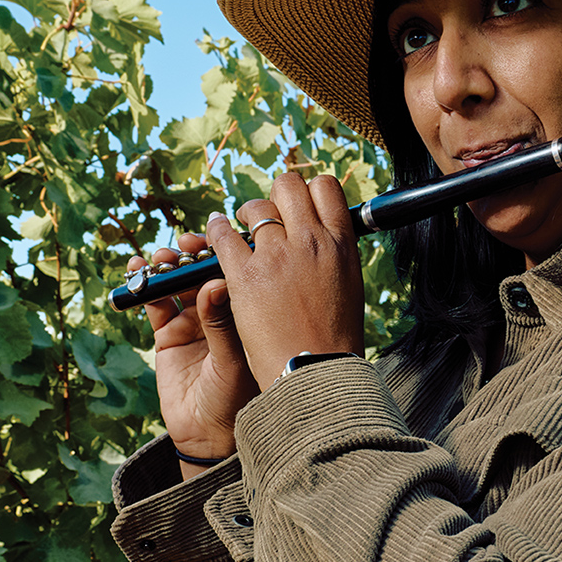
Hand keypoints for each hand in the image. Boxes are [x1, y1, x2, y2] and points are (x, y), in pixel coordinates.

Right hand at [130, 232, 258, 460]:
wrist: (210, 434)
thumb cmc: (236, 397)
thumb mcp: (232, 359)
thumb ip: (221, 322)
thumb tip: (215, 282)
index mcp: (247, 311)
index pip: (236, 272)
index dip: (224, 252)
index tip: (216, 239)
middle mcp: (222, 311)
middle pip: (205, 271)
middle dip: (193, 253)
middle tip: (186, 245)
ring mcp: (194, 320)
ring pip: (179, 282)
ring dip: (168, 265)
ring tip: (162, 258)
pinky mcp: (167, 333)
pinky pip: (154, 302)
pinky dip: (145, 285)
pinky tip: (138, 270)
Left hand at [206, 172, 364, 390]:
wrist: (315, 374)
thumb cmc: (334, 340)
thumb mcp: (347, 289)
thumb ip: (334, 259)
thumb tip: (324, 241)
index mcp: (342, 245)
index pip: (326, 189)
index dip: (309, 191)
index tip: (299, 203)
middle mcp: (311, 241)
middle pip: (289, 187)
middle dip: (277, 193)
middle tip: (269, 213)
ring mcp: (277, 255)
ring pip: (256, 209)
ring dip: (249, 213)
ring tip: (244, 224)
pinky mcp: (244, 275)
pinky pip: (223, 237)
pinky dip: (216, 231)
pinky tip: (213, 232)